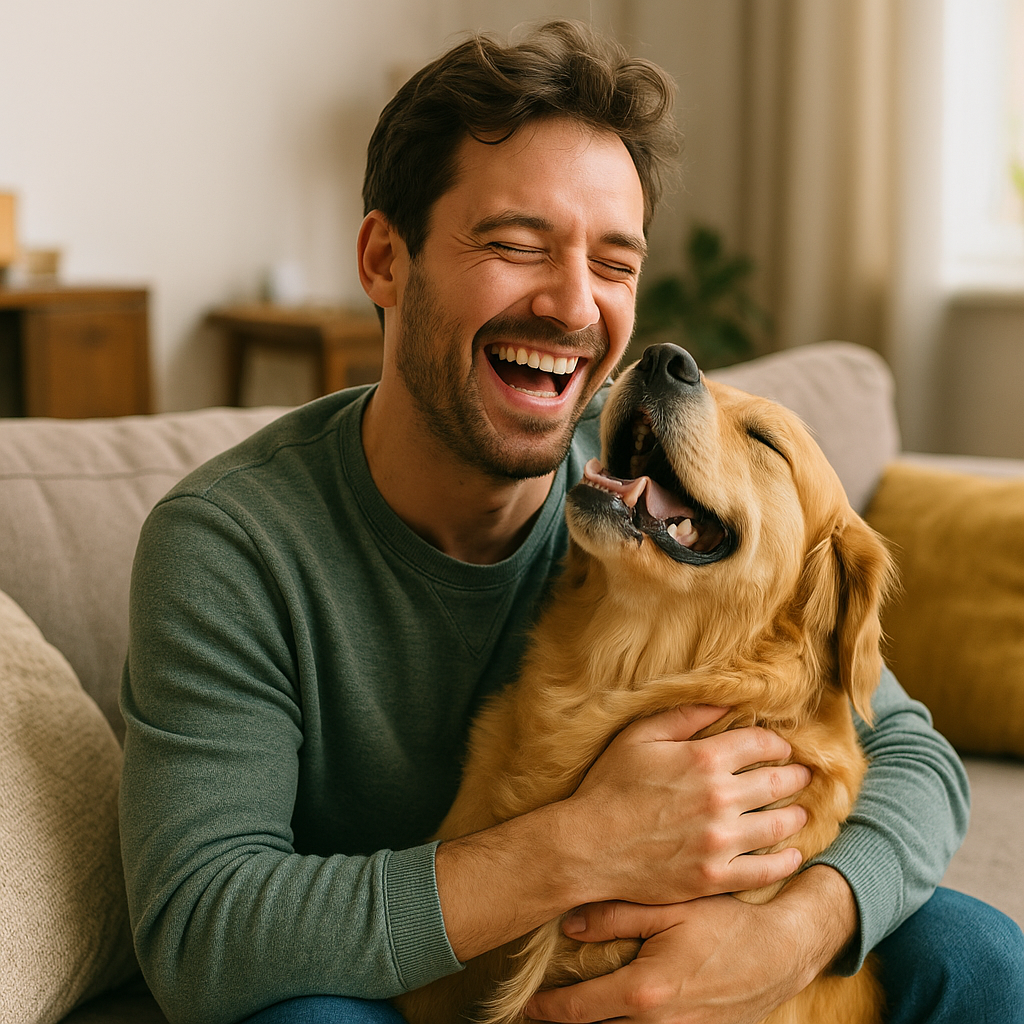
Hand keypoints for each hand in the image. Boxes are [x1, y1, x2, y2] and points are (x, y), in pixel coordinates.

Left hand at [525, 865, 857, 1023]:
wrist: (782, 952)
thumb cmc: (726, 923)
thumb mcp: (670, 908)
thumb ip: (617, 915)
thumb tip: (569, 923)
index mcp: (645, 992)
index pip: (579, 1010)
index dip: (547, 1009)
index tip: (525, 1006)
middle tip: (539, 1014)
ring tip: (573, 1016)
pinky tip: (619, 1017)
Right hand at [563, 705, 810, 906]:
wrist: (587, 845)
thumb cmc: (609, 785)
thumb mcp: (639, 736)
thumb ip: (685, 716)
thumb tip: (724, 702)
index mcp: (703, 759)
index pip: (760, 744)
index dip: (776, 743)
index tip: (781, 747)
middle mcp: (719, 798)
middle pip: (776, 783)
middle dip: (794, 776)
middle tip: (803, 775)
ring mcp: (719, 841)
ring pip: (777, 826)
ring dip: (795, 816)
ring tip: (800, 813)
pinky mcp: (714, 877)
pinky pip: (764, 871)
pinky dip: (784, 862)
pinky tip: (792, 855)